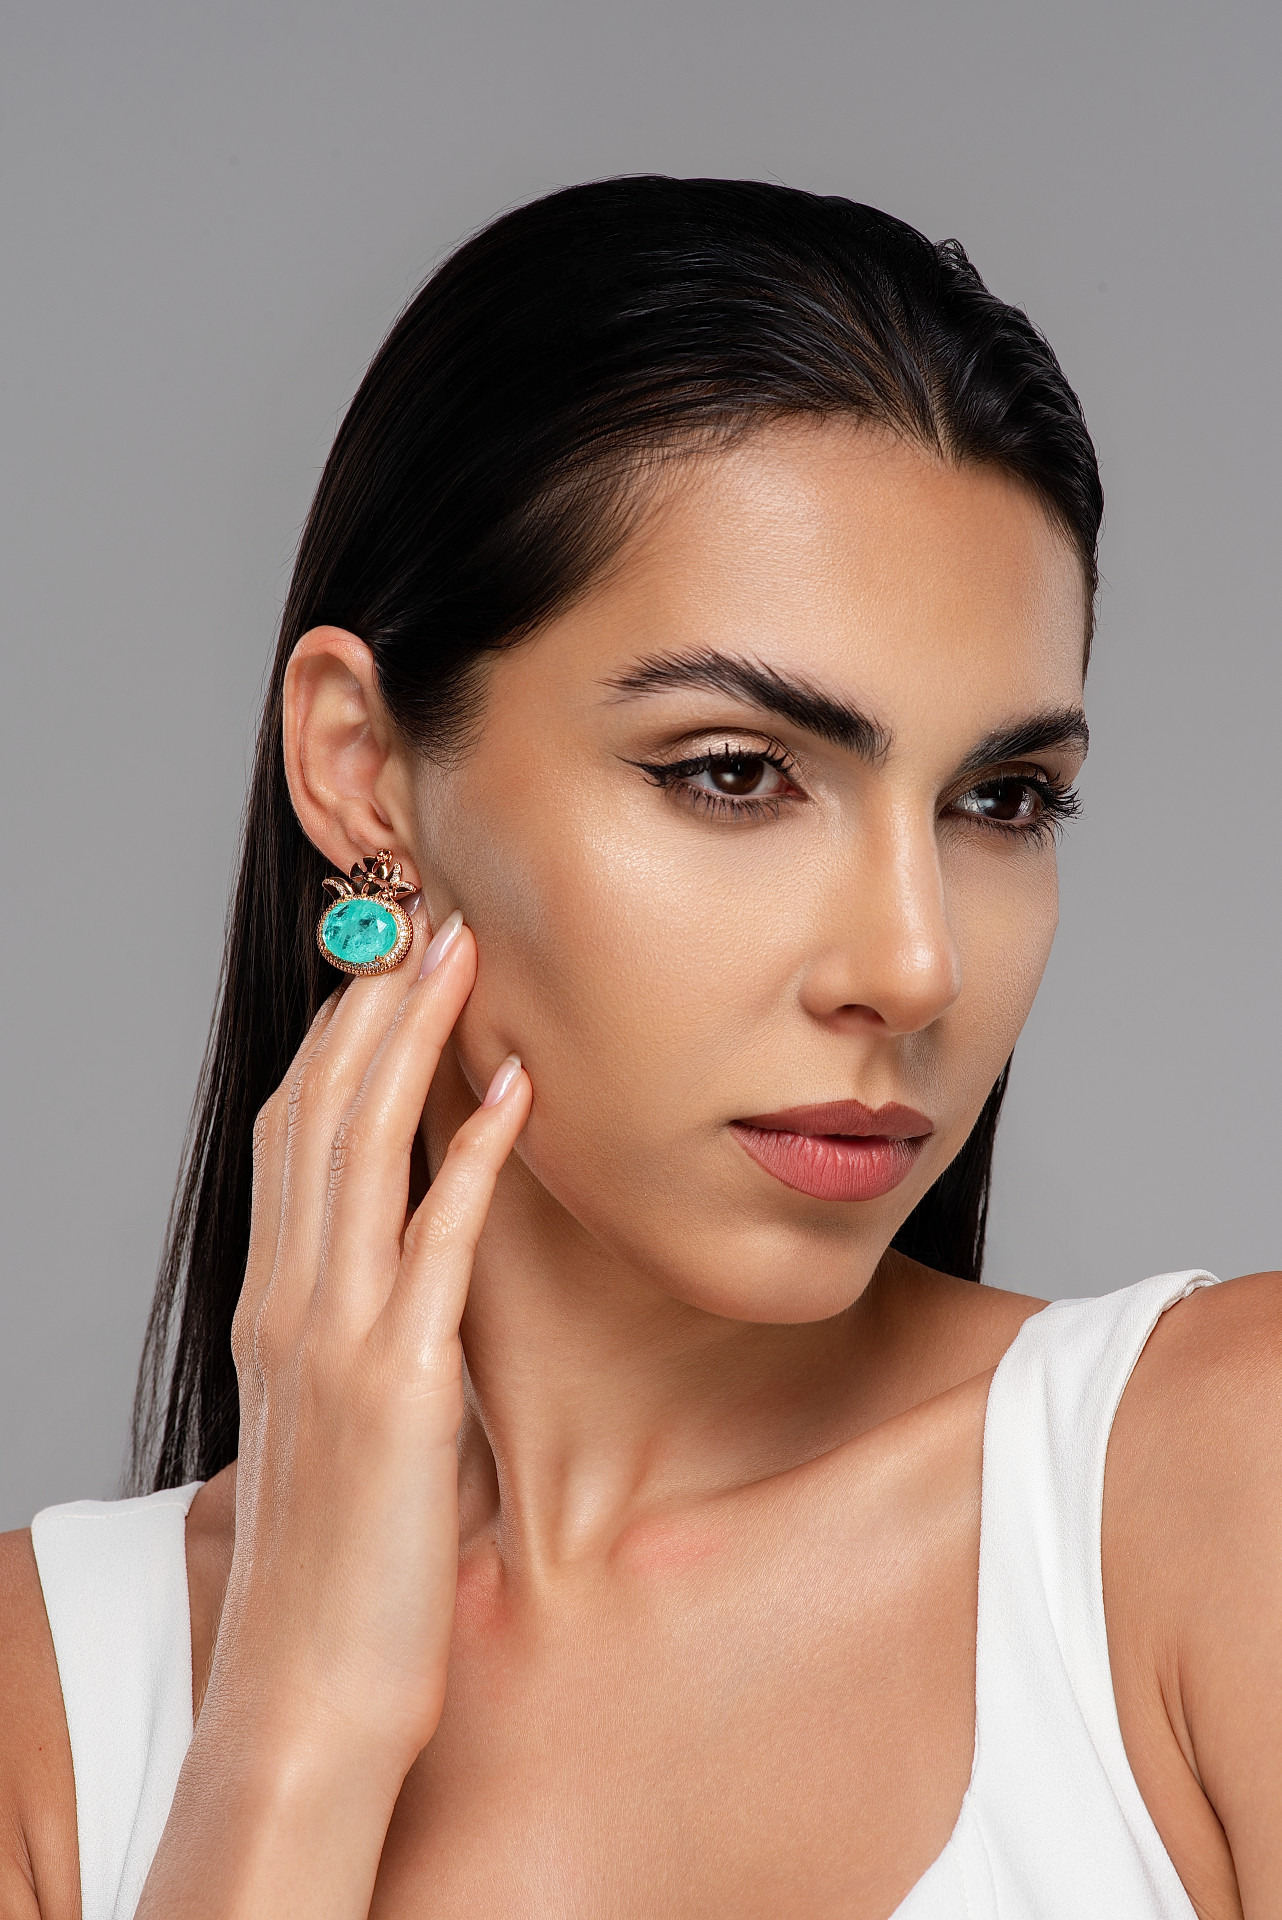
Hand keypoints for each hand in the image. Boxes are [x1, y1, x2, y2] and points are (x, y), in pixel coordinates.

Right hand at [138, 905, 529, 1916]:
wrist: (313, 1684)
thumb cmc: (338, 1557)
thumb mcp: (343, 1416)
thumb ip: (368, 1329)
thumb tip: (424, 1263)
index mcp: (277, 1304)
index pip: (296, 1132)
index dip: (336, 1036)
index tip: (383, 959)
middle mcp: (290, 1303)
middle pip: (318, 1114)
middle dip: (367, 1004)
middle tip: (417, 912)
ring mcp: (336, 1340)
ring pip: (360, 1152)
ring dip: (409, 1044)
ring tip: (456, 956)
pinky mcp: (396, 1388)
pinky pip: (432, 1247)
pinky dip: (470, 1159)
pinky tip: (512, 1093)